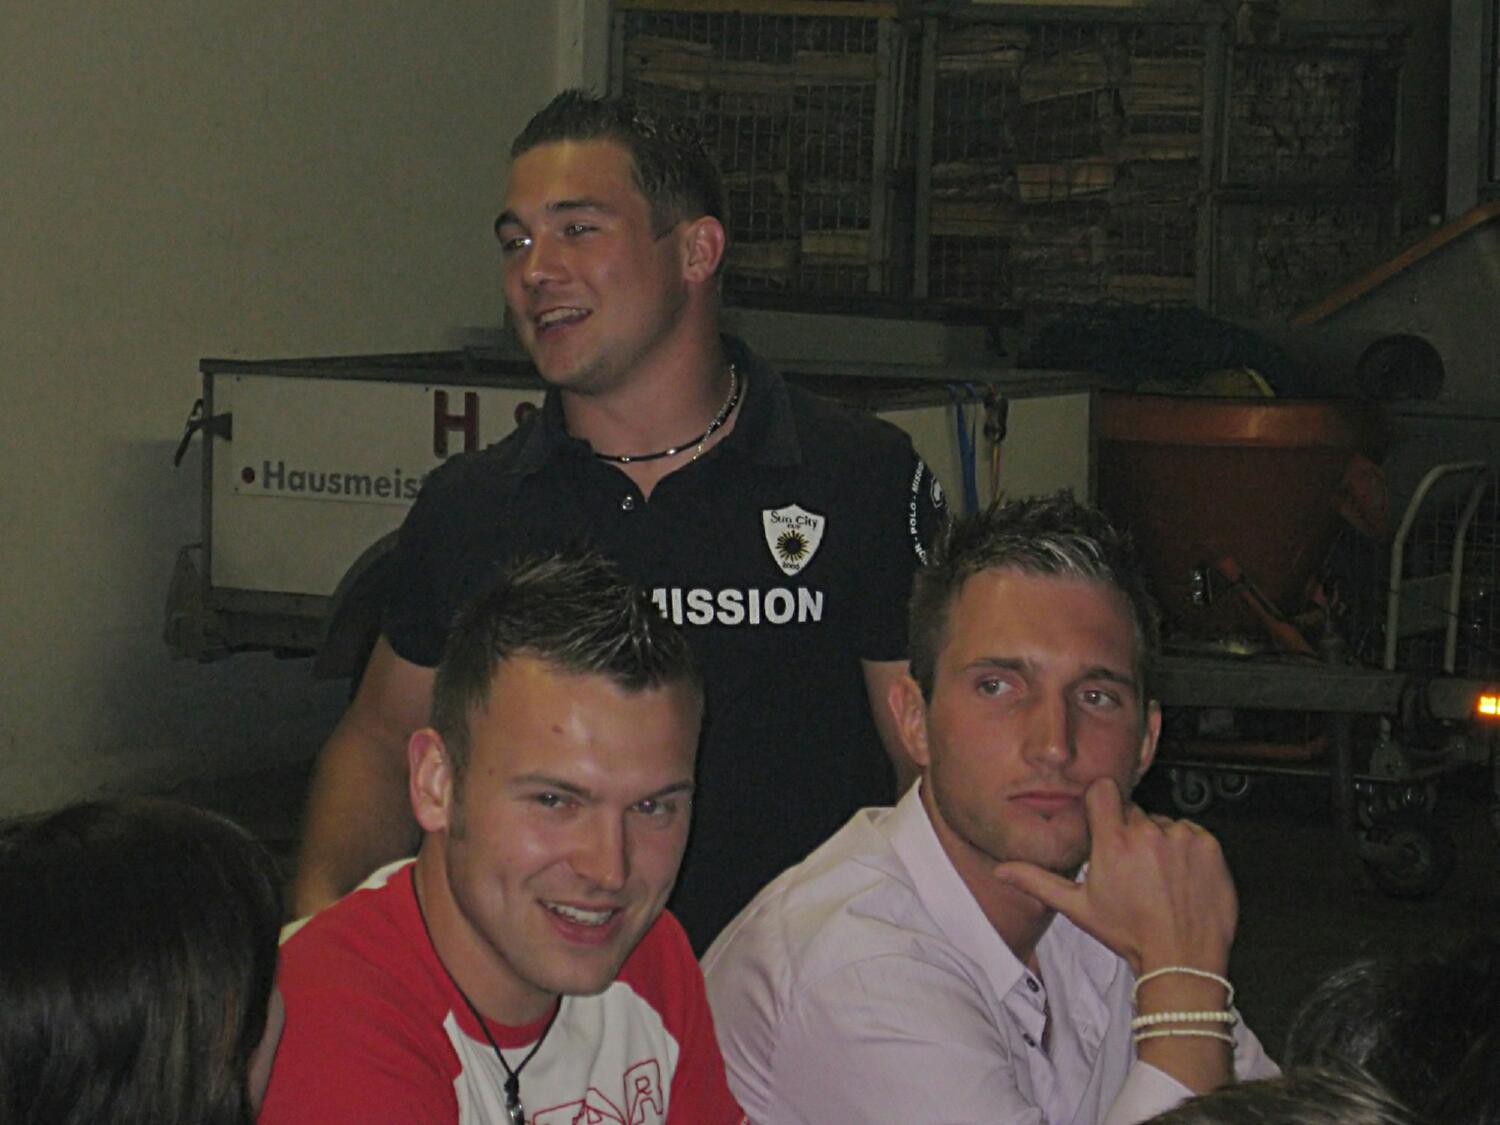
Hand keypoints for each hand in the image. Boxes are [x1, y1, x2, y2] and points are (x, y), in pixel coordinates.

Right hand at [992, 778, 1236, 975]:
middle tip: (1132, 867)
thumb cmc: (1130, 935)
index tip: (1104, 821)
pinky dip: (1186, 849)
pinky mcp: (1208, 846)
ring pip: (1162, 823)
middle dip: (1130, 832)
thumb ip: (1038, 880)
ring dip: (1160, 841)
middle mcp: (1147, 834)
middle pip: (1133, 811)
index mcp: (1113, 843)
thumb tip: (1002, 870)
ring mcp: (1181, 838)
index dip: (1102, 804)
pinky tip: (1179, 877)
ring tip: (1158, 877)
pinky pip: (1191, 833)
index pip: (1103, 790)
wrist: (1182, 960)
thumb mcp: (1078, 908)